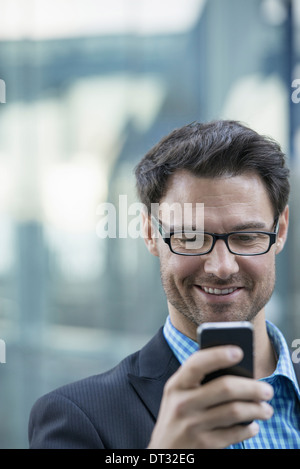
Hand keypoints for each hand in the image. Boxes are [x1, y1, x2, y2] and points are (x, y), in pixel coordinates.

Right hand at [147, 346, 273, 448]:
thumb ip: (199, 380)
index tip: (239, 351)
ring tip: (266, 409)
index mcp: (176, 385)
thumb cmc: (178, 414)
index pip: (196, 364)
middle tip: (268, 390)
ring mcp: (192, 425)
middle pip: (225, 388)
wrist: (164, 451)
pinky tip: (253, 425)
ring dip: (257, 409)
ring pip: (235, 411)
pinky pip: (234, 434)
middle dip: (252, 388)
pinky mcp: (203, 445)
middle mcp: (182, 404)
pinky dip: (249, 429)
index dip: (218, 355)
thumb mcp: (179, 394)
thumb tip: (238, 370)